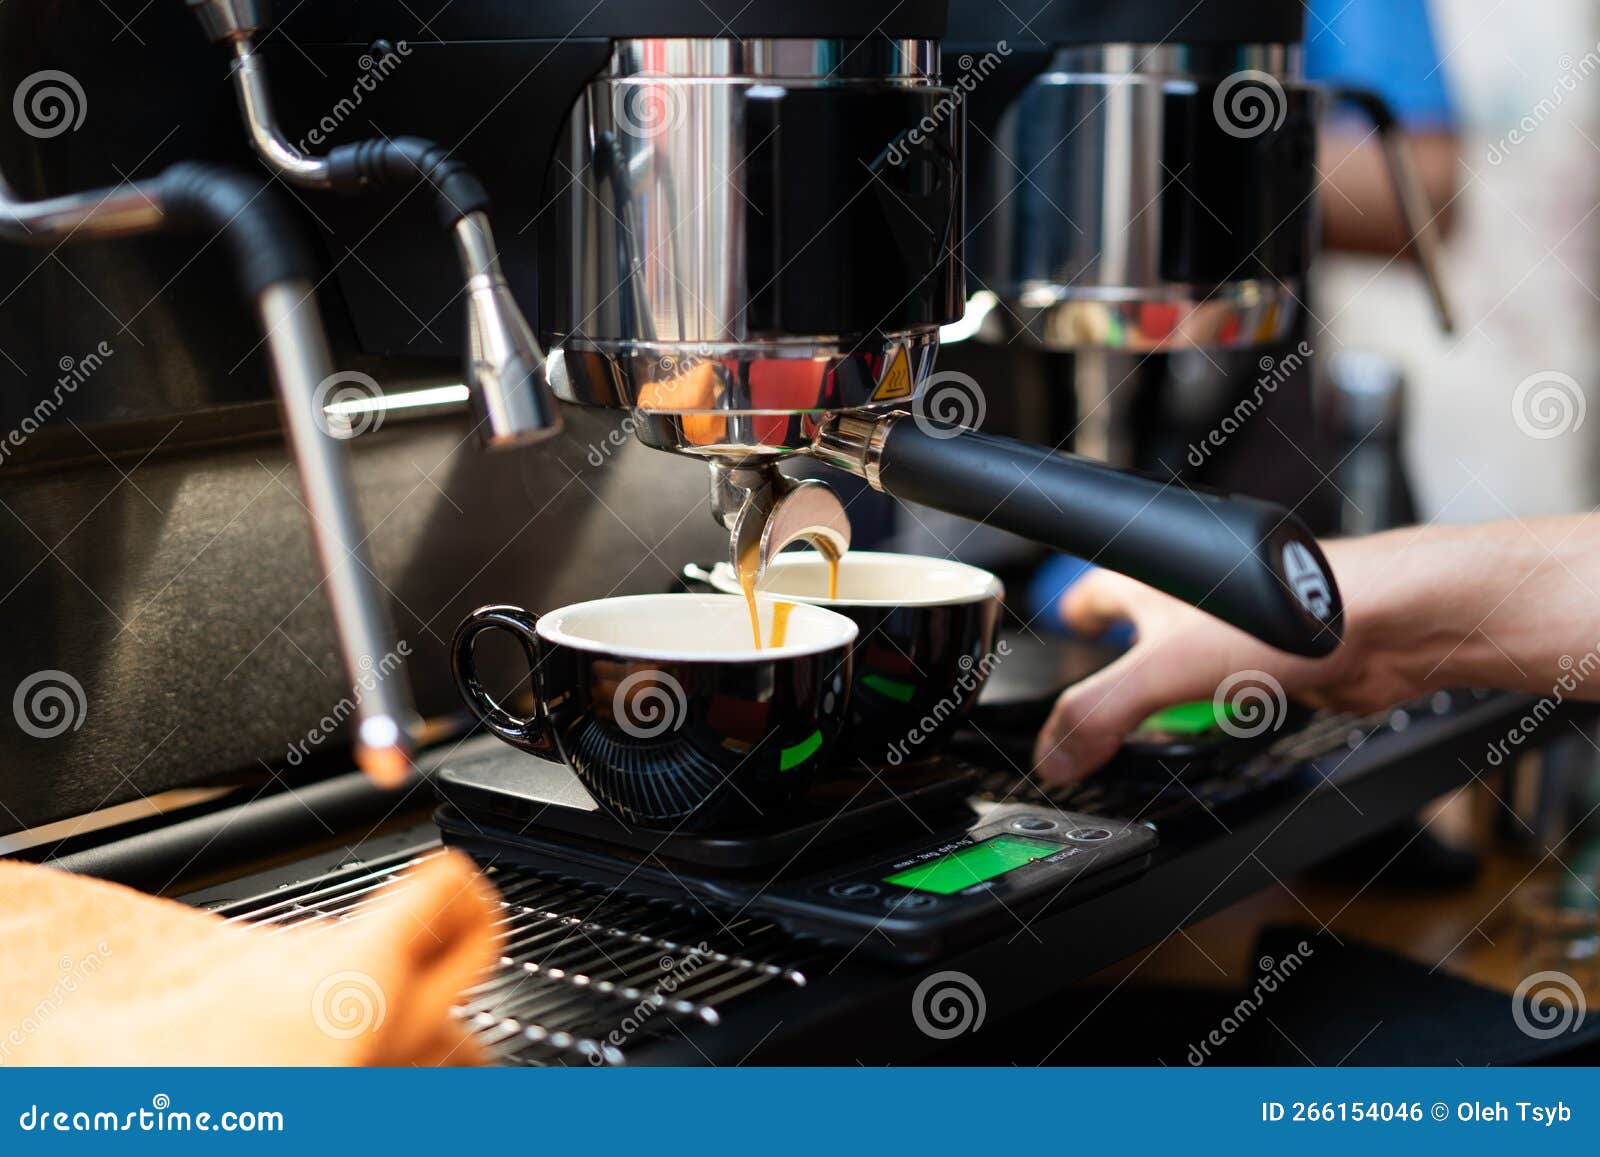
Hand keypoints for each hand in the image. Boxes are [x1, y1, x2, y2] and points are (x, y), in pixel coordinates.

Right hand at [1031, 539, 1418, 784]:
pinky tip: (1223, 732)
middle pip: (1144, 629)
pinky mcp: (1280, 661)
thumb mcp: (1166, 667)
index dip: (1075, 610)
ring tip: (1153, 731)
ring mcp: (1241, 630)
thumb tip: (1054, 754)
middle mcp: (1197, 598)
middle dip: (1122, 663)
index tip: (1063, 627)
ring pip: (1192, 665)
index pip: (1097, 589)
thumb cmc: (1289, 609)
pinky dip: (1224, 714)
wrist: (1383, 624)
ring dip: (1176, 698)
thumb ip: (1100, 713)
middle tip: (1100, 697)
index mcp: (1156, 578)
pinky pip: (1237, 692)